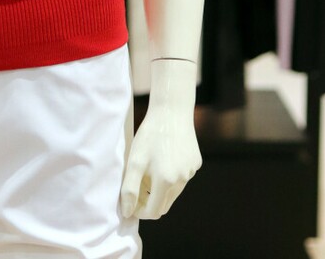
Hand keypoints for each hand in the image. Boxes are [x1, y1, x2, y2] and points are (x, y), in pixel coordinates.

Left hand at [120, 103, 201, 219]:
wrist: (171, 110)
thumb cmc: (149, 135)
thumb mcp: (134, 161)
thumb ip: (129, 189)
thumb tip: (127, 213)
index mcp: (166, 182)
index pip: (153, 212)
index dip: (140, 211)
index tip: (130, 203)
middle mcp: (182, 180)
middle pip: (165, 204)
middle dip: (150, 202)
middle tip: (137, 187)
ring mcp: (191, 172)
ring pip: (174, 191)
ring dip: (161, 189)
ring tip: (148, 170)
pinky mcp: (196, 163)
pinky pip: (182, 176)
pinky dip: (172, 175)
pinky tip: (163, 157)